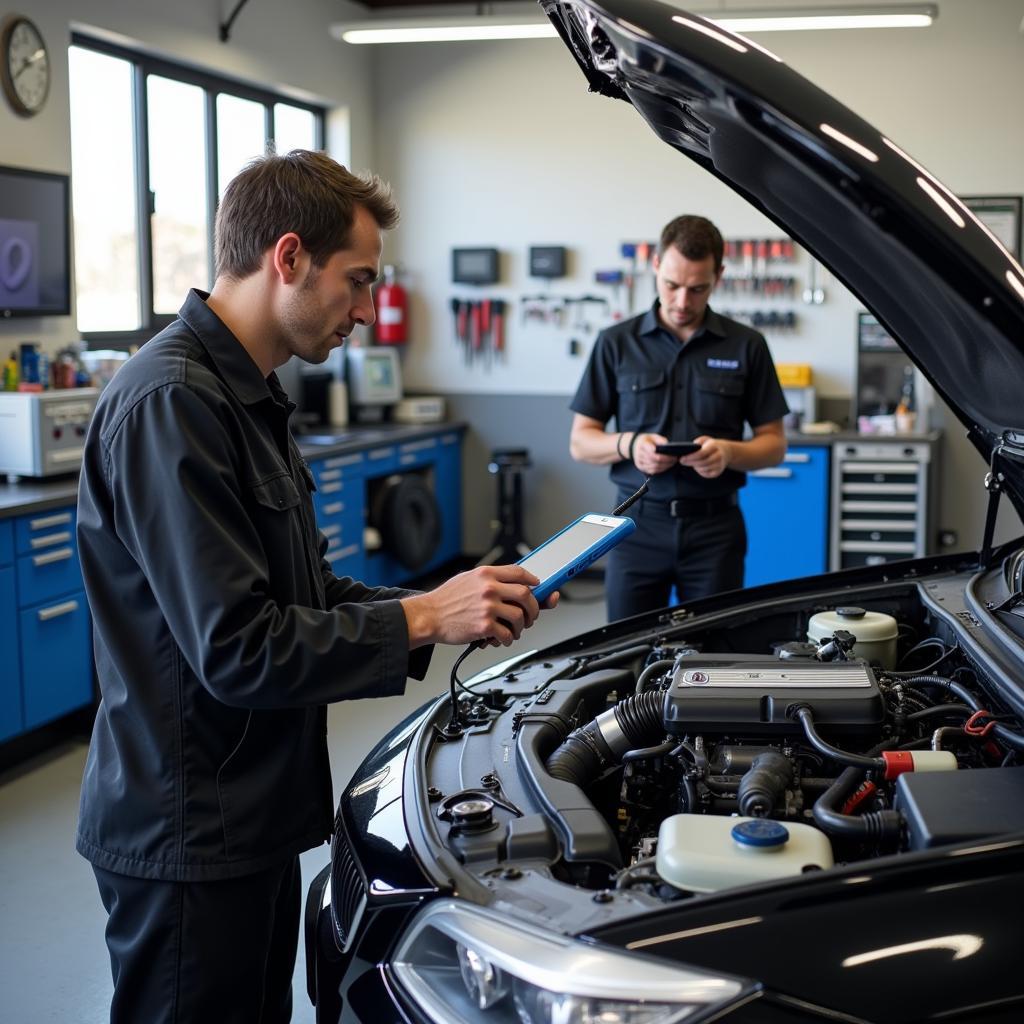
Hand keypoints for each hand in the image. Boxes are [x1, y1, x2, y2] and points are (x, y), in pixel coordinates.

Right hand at [401, 565, 557, 648]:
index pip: (518, 572)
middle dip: (534, 607)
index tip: (538, 586)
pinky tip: (502, 639)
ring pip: (520, 616)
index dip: (532, 580)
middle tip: (531, 615)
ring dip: (522, 626)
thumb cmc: (446, 600)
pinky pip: (507, 634)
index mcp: (485, 574)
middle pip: (526, 594)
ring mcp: (487, 607)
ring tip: (514, 630)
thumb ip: (490, 580)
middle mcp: (489, 588)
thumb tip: (512, 585)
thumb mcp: (467, 579)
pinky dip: (508, 639)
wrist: (428, 616)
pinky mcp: (484, 626)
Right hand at [631, 433, 677, 475]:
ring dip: (665, 466)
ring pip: (654, 467)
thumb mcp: (653, 436)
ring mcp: (639, 462)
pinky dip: (660, 469)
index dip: (664, 455)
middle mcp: (639, 454)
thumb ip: (661, 440)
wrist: (634, 446)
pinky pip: (652, 471)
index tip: (673, 454)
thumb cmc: (646, 441)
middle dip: (667, 461)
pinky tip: (666, 466)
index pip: (653, 451)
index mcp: (643, 444)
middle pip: (655, 460)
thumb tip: (669, 447)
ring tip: (672, 463)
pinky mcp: (641, 467)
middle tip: (675, 459)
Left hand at [681, 436, 731, 477]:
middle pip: (702, 462)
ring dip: (695, 467)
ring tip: (690, 463)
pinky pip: (707, 474)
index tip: (682, 458)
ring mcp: (719, 465)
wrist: (726, 452)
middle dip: (690, 462)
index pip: (702, 453)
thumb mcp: (705, 439)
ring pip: (704, 469)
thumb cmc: (712, 445)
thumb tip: (689, 449)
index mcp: (714, 446)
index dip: (691, 457)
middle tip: (682, 461)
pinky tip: (697, 467)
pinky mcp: (718, 472)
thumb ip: (697, 442)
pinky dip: (700, 471)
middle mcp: (718, 456)